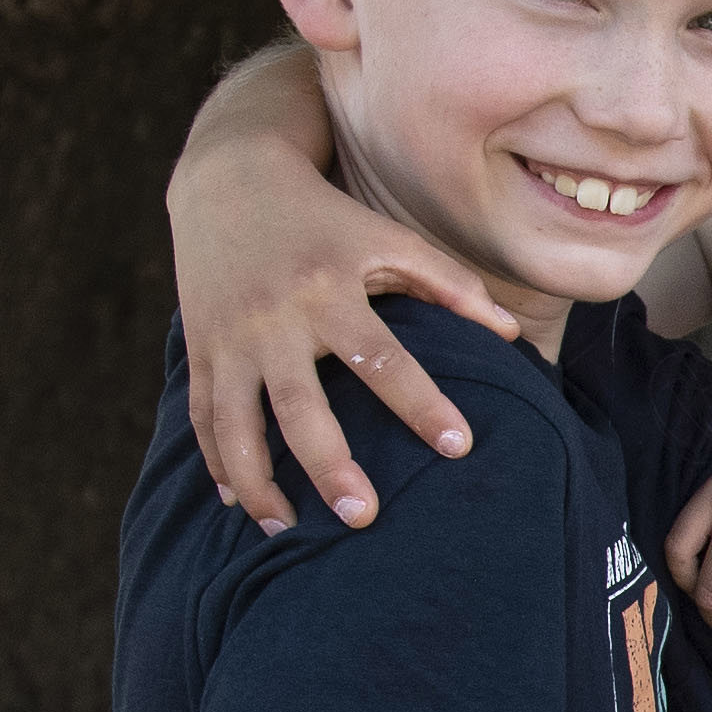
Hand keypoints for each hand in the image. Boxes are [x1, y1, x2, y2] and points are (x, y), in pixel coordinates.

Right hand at [169, 47, 502, 530]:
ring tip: (287, 530)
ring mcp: (229, 338)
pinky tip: (238, 503)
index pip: (382, 355)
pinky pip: (203, 417)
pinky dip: (217, 462)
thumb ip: (450, 283)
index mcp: (329, 288)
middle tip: (363, 517)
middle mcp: (274, 318)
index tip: (460, 446)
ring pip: (234, 423)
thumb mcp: (387, 237)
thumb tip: (511, 334)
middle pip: (298, 403)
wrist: (229, 180)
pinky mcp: (200, 350)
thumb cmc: (327, 220)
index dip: (421, 402)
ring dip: (257, 481)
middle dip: (328, 463)